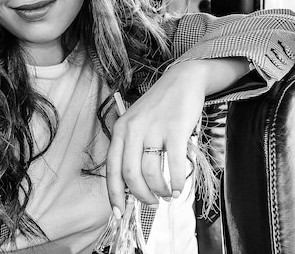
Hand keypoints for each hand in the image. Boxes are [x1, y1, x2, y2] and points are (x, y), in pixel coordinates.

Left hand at [105, 58, 248, 211]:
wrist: (182, 80)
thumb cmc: (159, 107)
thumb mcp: (136, 124)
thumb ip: (131, 148)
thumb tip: (132, 185)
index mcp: (120, 130)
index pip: (112, 169)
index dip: (114, 194)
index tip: (118, 213)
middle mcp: (133, 129)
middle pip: (130, 174)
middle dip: (141, 195)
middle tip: (151, 202)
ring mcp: (154, 128)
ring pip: (151, 172)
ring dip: (160, 190)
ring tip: (168, 193)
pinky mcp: (176, 129)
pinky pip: (174, 164)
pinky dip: (177, 182)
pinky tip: (180, 187)